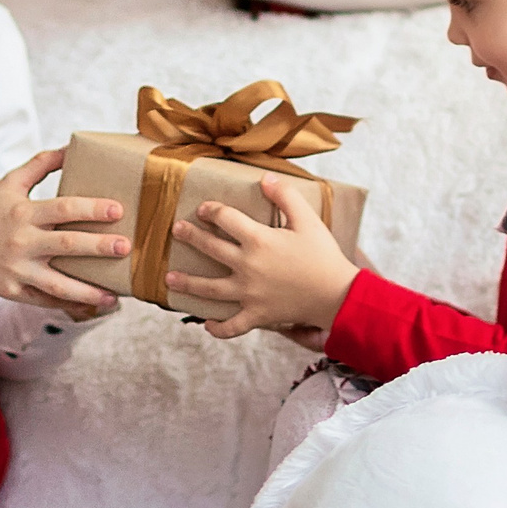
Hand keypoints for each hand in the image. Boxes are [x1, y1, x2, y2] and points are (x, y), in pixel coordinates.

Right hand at [0, 149, 130, 309]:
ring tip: (114, 294)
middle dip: (98, 247)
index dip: (92, 208)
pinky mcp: (14, 292)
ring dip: (89, 290)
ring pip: (58, 284)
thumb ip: (43, 163)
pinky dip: (69, 305)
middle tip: (125, 247)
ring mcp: (18, 270)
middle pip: (66, 245)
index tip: (118, 210)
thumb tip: (73, 146)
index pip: (64, 208)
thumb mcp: (12, 181)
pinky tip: (92, 305)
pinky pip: (46, 301)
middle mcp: (23, 242)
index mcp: (25, 213)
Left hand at [166, 174, 359, 340]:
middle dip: (190, 237)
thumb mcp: (308, 220)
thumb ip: (286, 197)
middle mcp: (247, 266)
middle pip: (210, 248)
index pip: (225, 219)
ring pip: (210, 289)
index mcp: (258, 240)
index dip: (211, 210)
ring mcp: (249, 293)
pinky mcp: (257, 315)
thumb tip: (266, 179)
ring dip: (187, 282)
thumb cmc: (323, 255)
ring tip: (169, 278)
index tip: (204, 209)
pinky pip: (233, 326)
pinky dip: (219, 328)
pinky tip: (207, 325)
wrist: (337, 294)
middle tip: (176, 231)